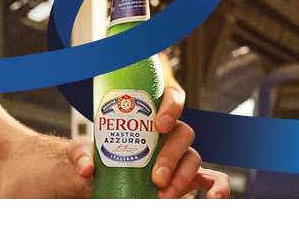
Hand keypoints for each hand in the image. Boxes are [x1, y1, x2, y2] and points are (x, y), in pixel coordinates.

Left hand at [71, 81, 226, 198]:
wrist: (104, 180)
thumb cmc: (101, 157)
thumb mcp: (85, 150)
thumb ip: (81, 153)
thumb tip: (87, 166)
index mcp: (152, 117)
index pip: (172, 98)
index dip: (172, 107)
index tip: (160, 125)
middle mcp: (171, 134)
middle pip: (184, 133)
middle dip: (171, 156)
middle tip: (156, 177)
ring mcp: (182, 157)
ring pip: (194, 158)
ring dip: (182, 177)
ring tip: (163, 196)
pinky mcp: (189, 179)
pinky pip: (213, 179)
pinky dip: (218, 188)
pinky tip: (213, 199)